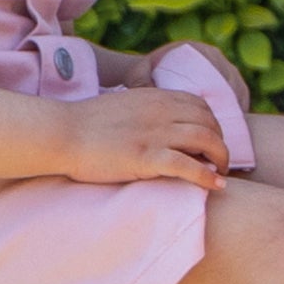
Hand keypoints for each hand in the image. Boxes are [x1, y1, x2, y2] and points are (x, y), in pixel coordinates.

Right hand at [52, 86, 232, 187]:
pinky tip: (216, 185)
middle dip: (221, 142)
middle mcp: (161, 112)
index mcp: (155, 98)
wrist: (61, 133)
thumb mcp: (121, 105)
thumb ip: (143, 109)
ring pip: (207, 141)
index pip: (201, 105)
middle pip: (210, 123)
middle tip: (220, 161)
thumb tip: (154, 123)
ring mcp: (156, 134)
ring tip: (222, 173)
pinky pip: (189, 166)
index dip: (213, 123)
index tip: (212, 140)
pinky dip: (208, 176)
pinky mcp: (147, 158)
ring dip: (221, 158)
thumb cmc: (84, 124)